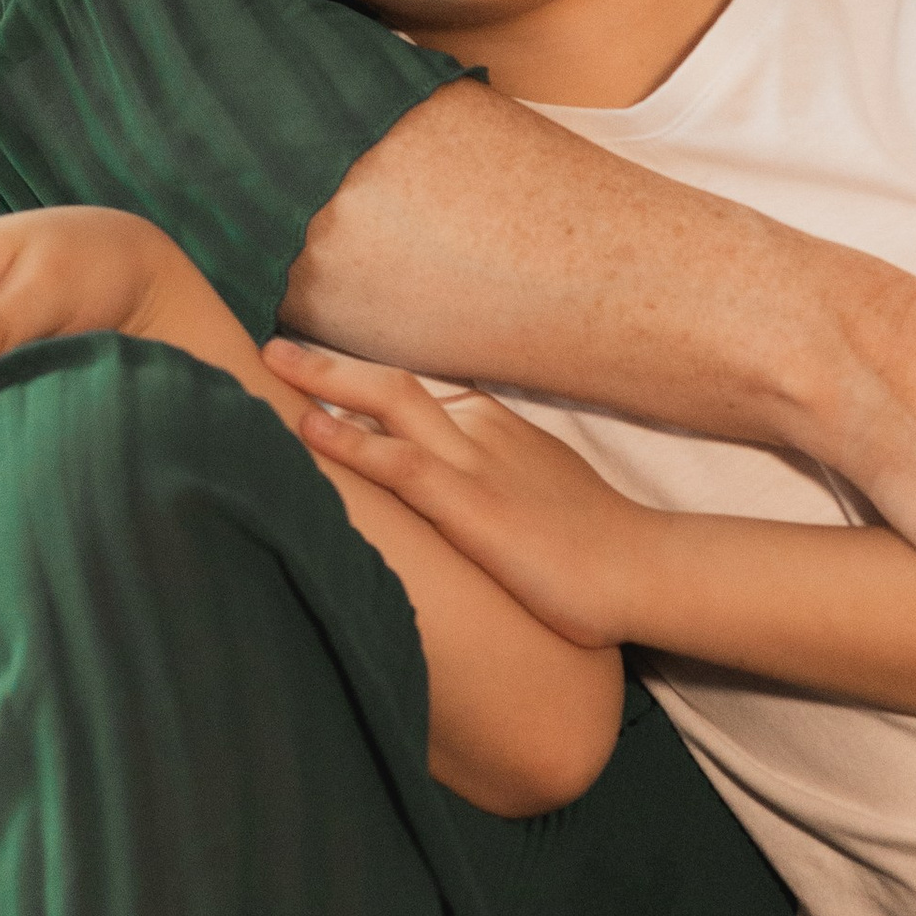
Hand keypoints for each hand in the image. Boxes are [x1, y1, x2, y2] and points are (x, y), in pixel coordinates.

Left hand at [262, 341, 640, 646]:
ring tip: (271, 363)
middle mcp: (481, 430)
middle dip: (330, 365)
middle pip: (393, 382)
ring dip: (325, 379)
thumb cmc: (596, 545)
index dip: (364, 382)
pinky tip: (308, 429)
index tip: (316, 373)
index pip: (418, 393)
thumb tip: (459, 501)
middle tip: (274, 348)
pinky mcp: (472, 505)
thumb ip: (496, 483)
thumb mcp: (540, 494)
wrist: (643, 567)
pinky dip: (350, 441)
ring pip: (389, 401)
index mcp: (496, 428)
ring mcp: (477, 462)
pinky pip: (400, 462)